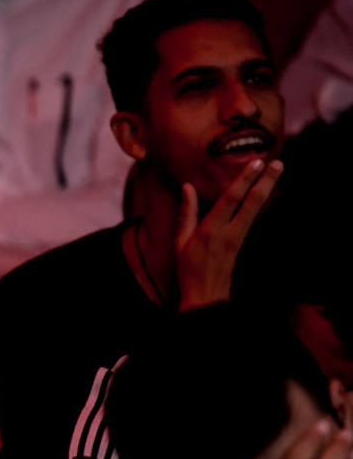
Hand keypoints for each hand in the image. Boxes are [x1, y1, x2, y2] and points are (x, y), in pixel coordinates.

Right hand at [174, 158, 281, 309]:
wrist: (205, 296)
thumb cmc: (188, 269)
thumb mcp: (180, 241)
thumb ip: (186, 212)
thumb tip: (187, 187)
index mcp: (210, 230)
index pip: (230, 199)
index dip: (244, 180)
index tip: (256, 163)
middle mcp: (229, 233)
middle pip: (252, 202)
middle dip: (266, 181)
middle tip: (278, 163)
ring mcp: (239, 238)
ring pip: (258, 209)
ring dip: (268, 189)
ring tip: (278, 171)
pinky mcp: (244, 243)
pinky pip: (256, 218)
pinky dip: (263, 202)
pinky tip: (269, 192)